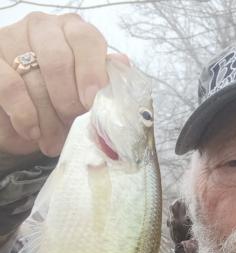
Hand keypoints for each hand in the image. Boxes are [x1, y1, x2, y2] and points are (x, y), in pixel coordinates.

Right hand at [0, 12, 109, 157]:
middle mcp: (42, 28)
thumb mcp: (87, 95)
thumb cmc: (63, 104)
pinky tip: (32, 131)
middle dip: (67, 99)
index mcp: (73, 32)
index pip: (85, 39)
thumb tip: (122, 63)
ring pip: (32, 77)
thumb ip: (104, 79)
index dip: (90, 72)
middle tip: (71, 120)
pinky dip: (24, 114)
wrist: (27, 122)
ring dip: (46, 116)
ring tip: (53, 139)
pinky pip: (9, 87)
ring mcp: (10, 39)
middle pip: (57, 59)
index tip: (90, 102)